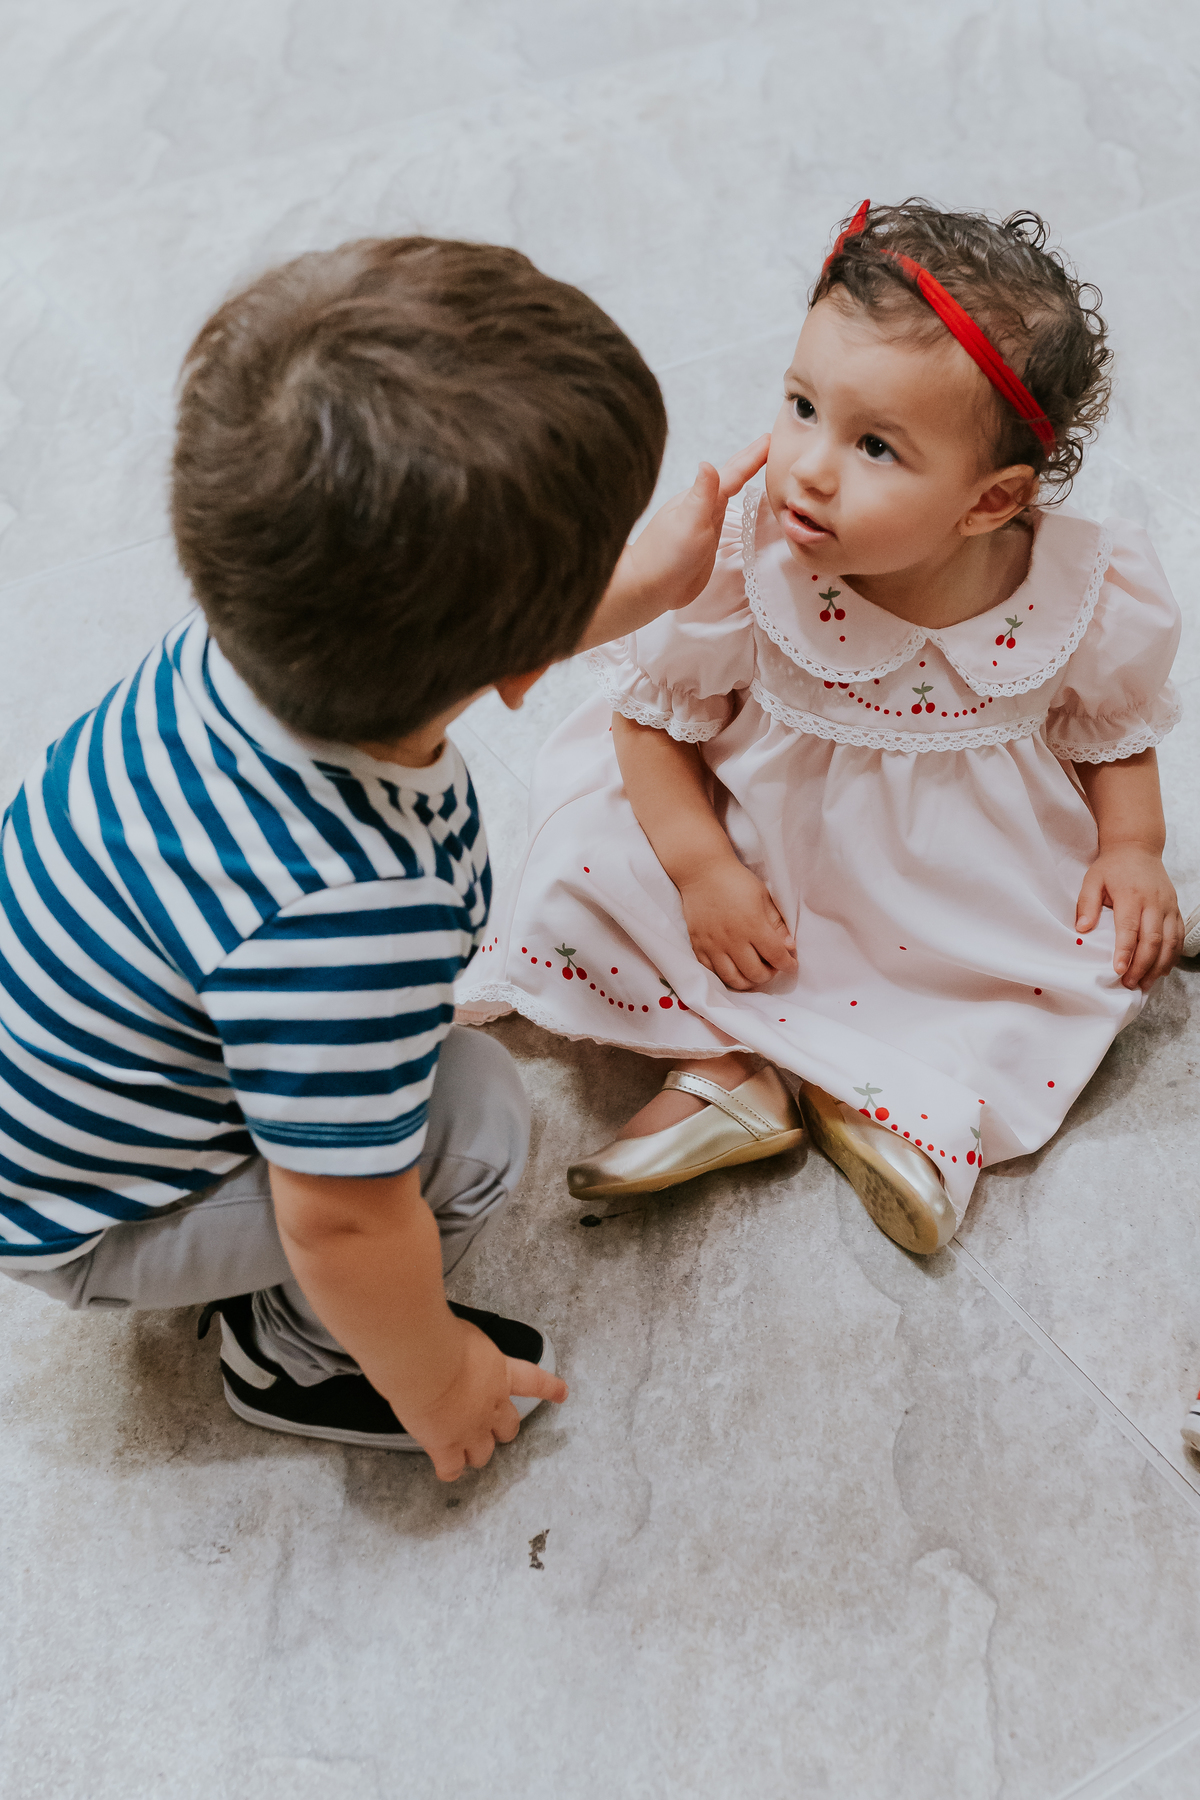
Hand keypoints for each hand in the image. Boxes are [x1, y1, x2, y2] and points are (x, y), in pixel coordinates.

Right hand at [402, 1316, 568, 1482]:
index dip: (549, 1388)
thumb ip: (468, 1348)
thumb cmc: (439, 1336)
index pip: (534, 1381)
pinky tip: (445, 1466)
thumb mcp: (465, 1333)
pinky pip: (452, 1469)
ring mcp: (469, 1429)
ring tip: (462, 1447)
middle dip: (500, 1430)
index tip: (561, 1393)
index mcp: (500, 1373)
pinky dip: (449, 1469)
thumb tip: (453, 1344)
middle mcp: (490, 1405)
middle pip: (508, 1428)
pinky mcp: (445, 1446)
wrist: (423, 1358)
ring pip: (482, 1454)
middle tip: (486, 1424)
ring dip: (475, 1451)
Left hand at [583, 436, 769, 647]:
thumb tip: (707, 464)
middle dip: (752, 459)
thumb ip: (701, 495)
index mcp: (703, 498)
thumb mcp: (688, 522)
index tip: (772, 437)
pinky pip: (732, 514)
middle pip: (734, 477)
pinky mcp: (709, 540)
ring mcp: (707, 522)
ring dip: (748, 477)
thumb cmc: (665, 556)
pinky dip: (742, 502)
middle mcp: (706, 505)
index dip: (754, 456)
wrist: (649, 587)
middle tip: (772, 441)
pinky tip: (743, 502)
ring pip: (733, 493)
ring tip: (763, 464)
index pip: (734, 472)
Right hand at [678, 858, 796, 990]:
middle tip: (772, 966)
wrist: (702, 872)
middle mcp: (732, 939)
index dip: (788, 965)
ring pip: (733, 979)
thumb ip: (777, 924)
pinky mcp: (698, 945)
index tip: (791, 964)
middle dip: (769, 975)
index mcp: (753, 924)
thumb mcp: (763, 897)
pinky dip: (726, 976)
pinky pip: (712, 972)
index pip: (776, 956)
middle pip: (755, 973)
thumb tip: (789, 947)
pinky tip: (734, 968)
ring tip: (753, 971)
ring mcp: (713, 945)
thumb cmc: (737, 881)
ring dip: (748, 981)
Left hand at [1075, 844, 1182, 990]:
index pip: (1130, 928)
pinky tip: (1161, 970)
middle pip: (1153, 939)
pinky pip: (1178, 936)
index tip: (1119, 970)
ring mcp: (1168, 906)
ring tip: (1144, 983)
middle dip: (1142, 965)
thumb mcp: (1092, 880)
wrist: (1137, 847)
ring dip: (1159, 965)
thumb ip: (1086, 904)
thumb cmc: (1112, 867)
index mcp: (1132, 895)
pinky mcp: (1175, 909)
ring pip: (1170, 941)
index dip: (1126, 951)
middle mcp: (1154, 902)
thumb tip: (1082, 929)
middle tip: (1129, 983)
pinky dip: (1172, 956)